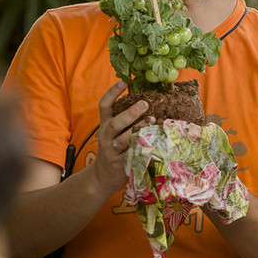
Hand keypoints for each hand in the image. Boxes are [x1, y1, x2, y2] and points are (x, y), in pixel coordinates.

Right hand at [91, 82, 148, 196]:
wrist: (101, 177)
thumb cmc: (112, 151)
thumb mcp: (113, 134)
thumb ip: (124, 122)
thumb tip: (146, 103)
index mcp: (105, 125)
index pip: (104, 105)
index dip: (112, 92)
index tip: (124, 80)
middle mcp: (106, 136)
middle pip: (116, 122)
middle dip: (130, 113)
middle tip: (145, 104)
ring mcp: (112, 151)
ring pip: (125, 139)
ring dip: (139, 130)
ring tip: (153, 121)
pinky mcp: (120, 165)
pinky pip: (133, 155)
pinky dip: (144, 149)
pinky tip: (156, 143)